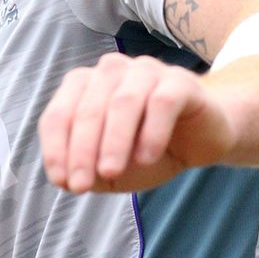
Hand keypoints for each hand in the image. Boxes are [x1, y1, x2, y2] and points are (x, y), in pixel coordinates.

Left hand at [38, 52, 235, 194]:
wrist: (202, 139)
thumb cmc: (147, 149)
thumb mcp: (110, 167)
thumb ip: (86, 170)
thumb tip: (65, 180)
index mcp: (85, 86)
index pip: (59, 115)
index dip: (56, 150)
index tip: (64, 183)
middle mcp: (112, 71)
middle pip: (88, 109)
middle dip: (81, 150)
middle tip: (82, 186)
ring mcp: (147, 71)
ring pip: (123, 102)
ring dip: (113, 141)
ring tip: (111, 173)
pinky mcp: (180, 82)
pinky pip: (163, 102)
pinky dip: (152, 132)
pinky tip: (147, 158)